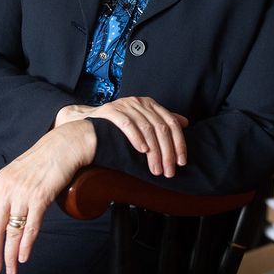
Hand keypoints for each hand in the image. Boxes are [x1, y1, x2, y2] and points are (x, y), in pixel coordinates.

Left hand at [0, 120, 95, 273]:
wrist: (63, 146)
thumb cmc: (41, 160)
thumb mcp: (16, 174)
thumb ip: (7, 192)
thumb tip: (1, 216)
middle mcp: (7, 189)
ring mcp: (23, 194)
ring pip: (12, 232)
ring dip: (10, 254)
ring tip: (10, 269)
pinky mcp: (40, 198)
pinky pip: (30, 227)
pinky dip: (25, 245)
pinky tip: (23, 257)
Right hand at [55, 97, 188, 177]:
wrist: (89, 127)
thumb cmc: (118, 128)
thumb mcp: (142, 121)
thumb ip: (161, 121)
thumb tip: (185, 122)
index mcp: (150, 103)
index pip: (171, 123)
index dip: (179, 143)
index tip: (181, 162)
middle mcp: (139, 102)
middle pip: (161, 128)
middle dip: (167, 152)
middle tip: (168, 171)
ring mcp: (125, 105)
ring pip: (147, 129)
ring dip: (154, 152)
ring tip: (155, 169)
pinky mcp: (111, 111)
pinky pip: (127, 125)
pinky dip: (137, 138)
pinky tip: (142, 151)